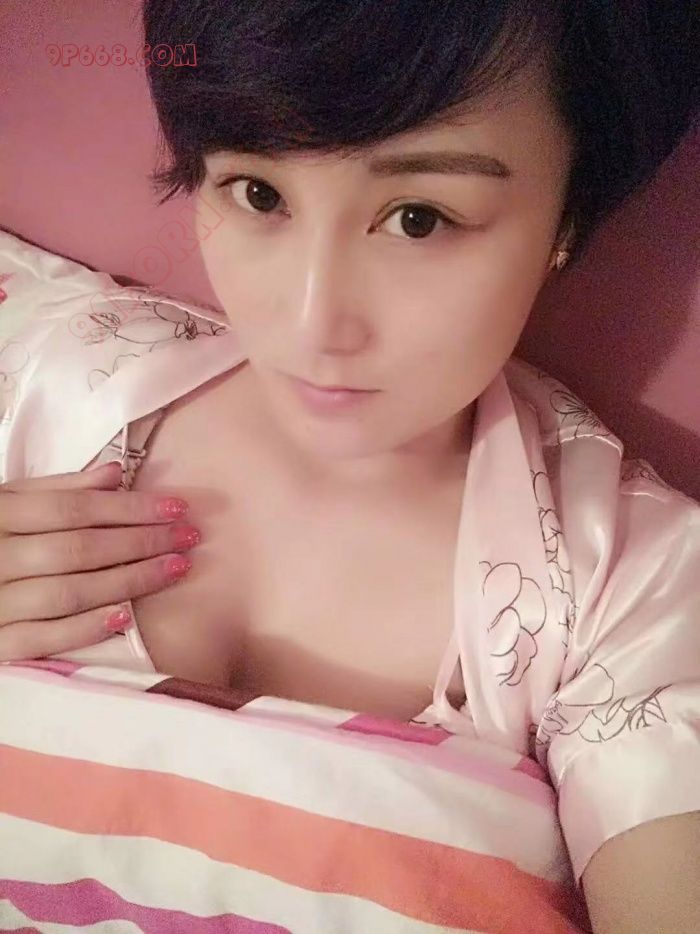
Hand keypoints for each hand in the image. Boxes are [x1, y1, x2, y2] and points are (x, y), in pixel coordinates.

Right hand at [0, 461, 199, 660]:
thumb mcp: (4, 505)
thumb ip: (55, 490)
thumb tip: (115, 473)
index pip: (73, 509)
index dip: (129, 507)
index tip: (176, 507)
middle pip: (78, 548)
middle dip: (141, 542)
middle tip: (189, 537)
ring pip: (68, 591)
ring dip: (128, 581)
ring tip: (174, 569)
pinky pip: (41, 639)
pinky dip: (84, 627)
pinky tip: (125, 615)